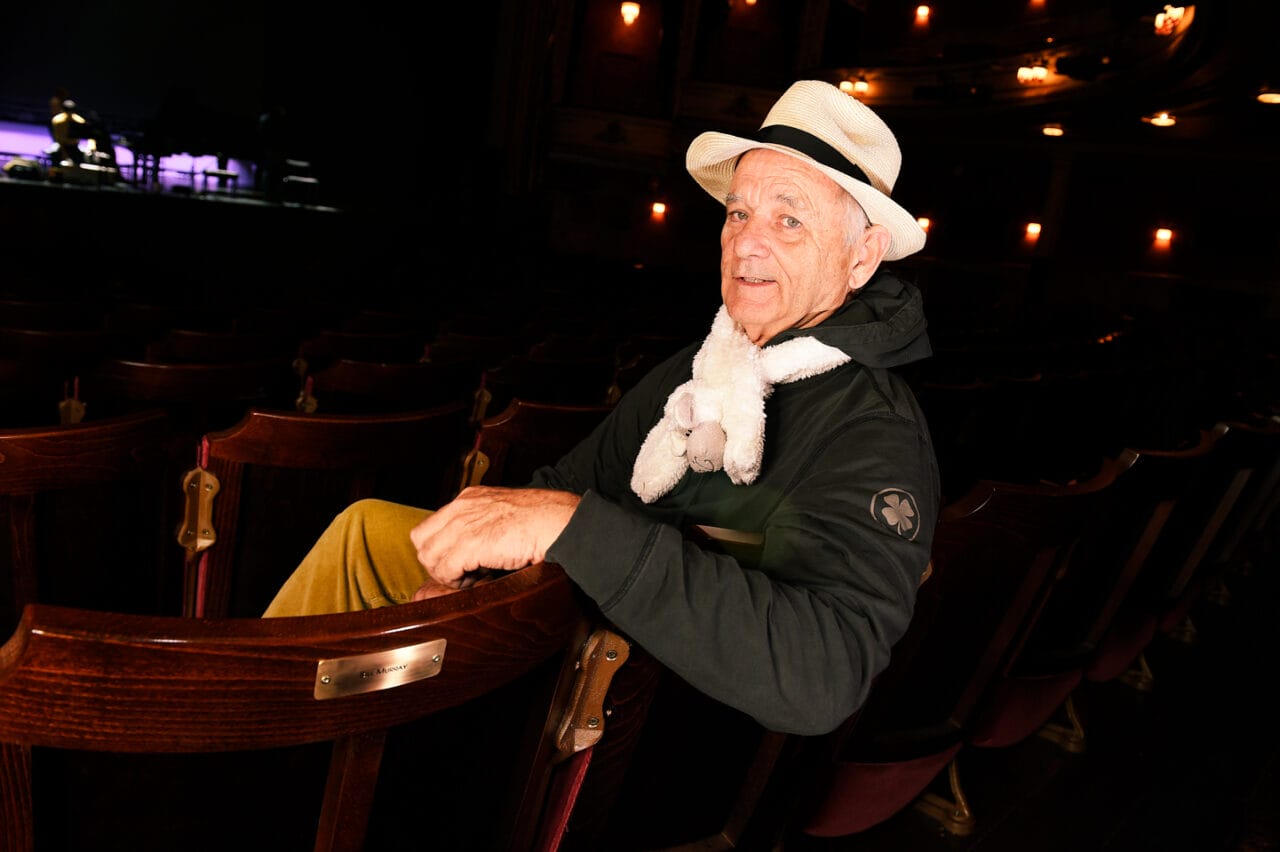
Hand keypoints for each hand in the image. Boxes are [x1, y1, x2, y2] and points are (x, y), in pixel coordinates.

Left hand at [408, 486, 579, 588]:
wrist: (559, 522)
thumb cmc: (542, 522)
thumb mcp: (503, 516)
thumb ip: (481, 526)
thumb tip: (466, 554)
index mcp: (469, 498)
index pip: (431, 526)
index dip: (440, 549)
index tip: (458, 562)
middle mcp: (462, 506)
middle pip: (422, 540)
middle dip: (436, 561)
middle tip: (460, 573)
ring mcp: (464, 523)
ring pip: (429, 556)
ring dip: (445, 573)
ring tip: (469, 577)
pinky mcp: (471, 542)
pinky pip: (445, 568)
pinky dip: (455, 580)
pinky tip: (474, 580)